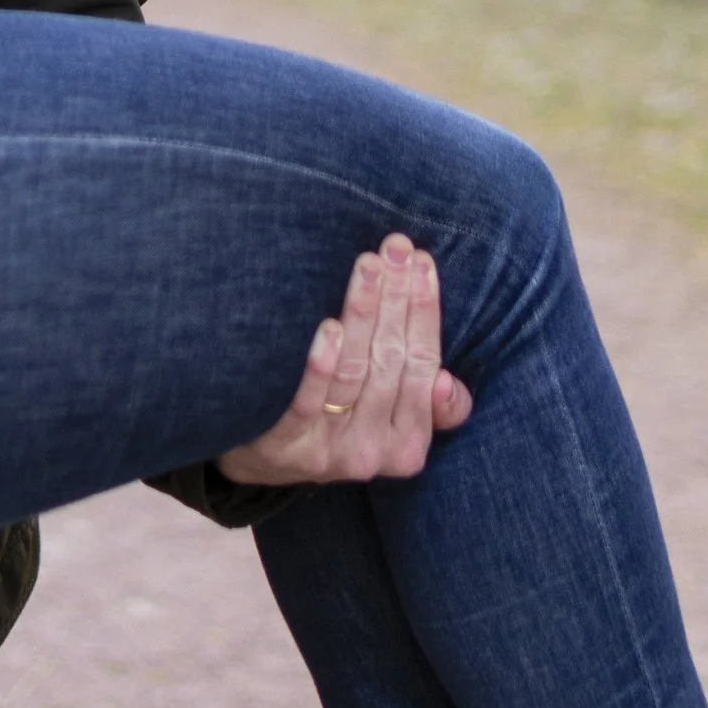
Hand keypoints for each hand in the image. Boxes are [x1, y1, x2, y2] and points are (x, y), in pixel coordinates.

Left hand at [217, 233, 474, 487]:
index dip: (426, 314)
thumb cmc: (336, 421)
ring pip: (354, 372)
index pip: (424, 367)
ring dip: (364, 314)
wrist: (260, 459)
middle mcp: (373, 451)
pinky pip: (307, 402)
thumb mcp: (387, 421)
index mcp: (407, 445)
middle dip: (398, 299)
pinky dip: (320, 364)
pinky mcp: (285, 445)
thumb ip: (427, 404)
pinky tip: (328, 327)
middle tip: (396, 248)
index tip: (422, 263)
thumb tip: (448, 382)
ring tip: (368, 266)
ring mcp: (329, 449)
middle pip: (392, 362)